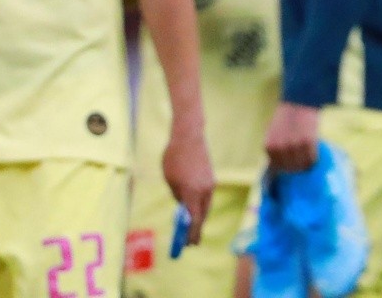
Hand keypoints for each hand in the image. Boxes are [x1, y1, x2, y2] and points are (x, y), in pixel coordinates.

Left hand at [162, 125, 214, 244]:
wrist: (189, 135)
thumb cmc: (174, 157)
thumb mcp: (170, 180)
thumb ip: (177, 195)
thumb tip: (183, 206)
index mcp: (192, 192)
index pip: (194, 220)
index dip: (191, 234)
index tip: (188, 245)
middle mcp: (205, 190)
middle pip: (203, 215)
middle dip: (197, 228)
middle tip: (191, 241)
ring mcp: (210, 182)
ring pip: (206, 205)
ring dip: (199, 216)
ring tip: (192, 226)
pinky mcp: (211, 176)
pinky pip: (207, 195)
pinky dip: (201, 204)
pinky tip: (195, 207)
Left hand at [265, 101, 319, 171]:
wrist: (299, 100)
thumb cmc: (287, 116)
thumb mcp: (274, 133)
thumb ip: (276, 149)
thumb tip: (281, 169)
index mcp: (269, 146)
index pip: (278, 168)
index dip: (287, 168)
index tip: (294, 166)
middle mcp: (280, 148)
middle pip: (291, 169)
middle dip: (298, 167)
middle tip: (304, 163)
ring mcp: (293, 146)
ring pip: (302, 165)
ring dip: (307, 163)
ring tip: (309, 156)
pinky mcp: (307, 142)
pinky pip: (312, 158)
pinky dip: (314, 156)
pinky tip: (314, 150)